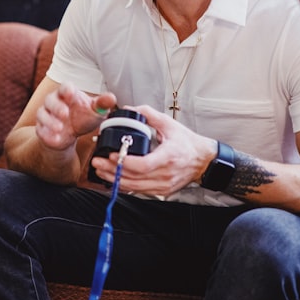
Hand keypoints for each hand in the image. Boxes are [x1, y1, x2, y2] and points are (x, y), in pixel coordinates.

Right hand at [35, 85, 115, 150]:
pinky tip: (56, 139)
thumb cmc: (82, 118)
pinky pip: (41, 130)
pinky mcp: (42, 128)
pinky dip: (47, 135)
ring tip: (60, 128)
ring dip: (50, 121)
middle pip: (50, 100)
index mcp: (67, 94)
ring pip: (42, 114)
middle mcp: (54, 102)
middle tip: (65, 114)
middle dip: (56, 107)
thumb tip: (112, 98)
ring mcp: (46, 115)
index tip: (70, 93)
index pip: (64, 87)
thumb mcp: (95, 111)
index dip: (66, 89)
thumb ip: (102, 104)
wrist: (71, 135)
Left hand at [88, 104, 215, 196]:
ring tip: (100, 169)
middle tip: (97, 161)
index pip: (144, 164)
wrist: (202, 161)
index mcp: (168, 157)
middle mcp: (165, 174)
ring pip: (134, 187)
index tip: (112, 154)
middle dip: (113, 170)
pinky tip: (113, 178)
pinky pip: (139, 190)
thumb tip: (129, 108)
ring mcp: (163, 185)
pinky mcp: (161, 191)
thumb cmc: (187, 143)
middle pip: (135, 177)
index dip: (126, 162)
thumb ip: (149, 114)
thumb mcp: (170, 124)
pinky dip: (124, 185)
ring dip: (115, 179)